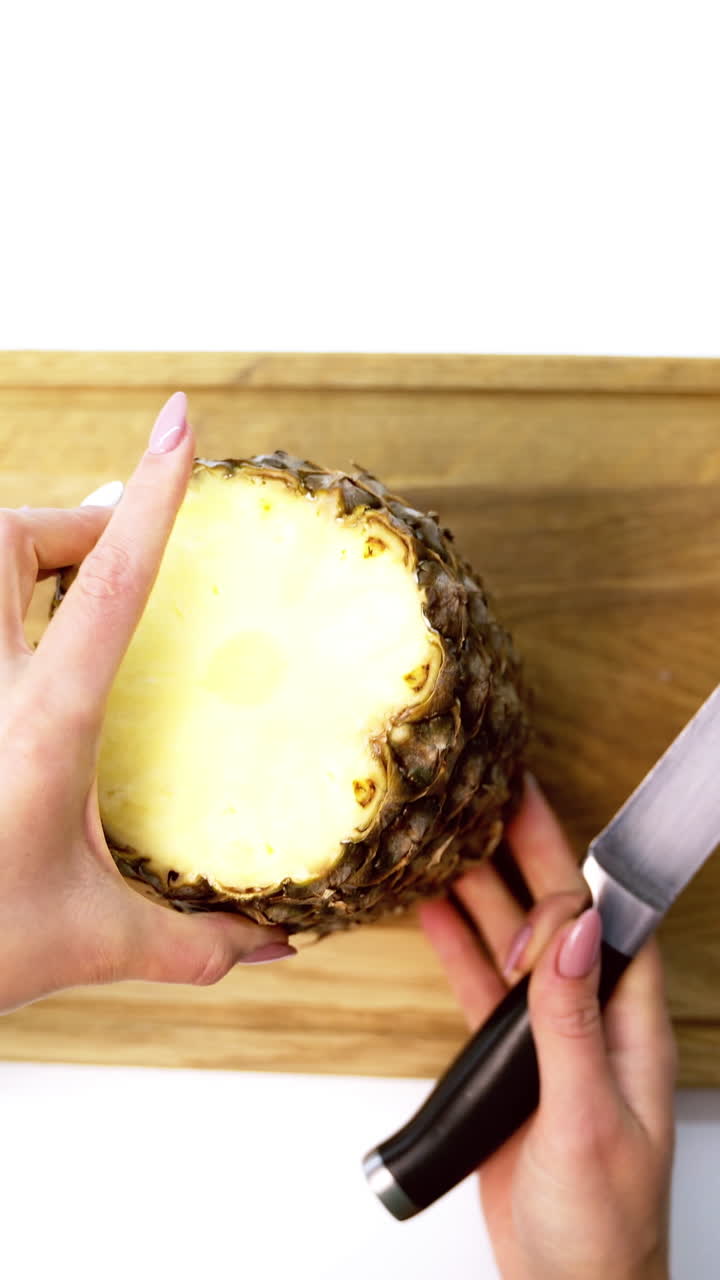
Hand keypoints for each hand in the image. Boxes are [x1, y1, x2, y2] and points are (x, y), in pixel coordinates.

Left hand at [0, 393, 293, 1015]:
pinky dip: (7, 600)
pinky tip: (25, 637)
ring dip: (28, 552)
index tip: (181, 422)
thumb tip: (277, 942)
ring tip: (78, 578)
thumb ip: (193, 943)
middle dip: (70, 518)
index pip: (108, 586)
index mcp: (45, 724)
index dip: (152, 497)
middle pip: (9, 537)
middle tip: (121, 541)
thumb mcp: (92, 943)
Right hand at [420, 776, 674, 1279]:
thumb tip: (571, 932)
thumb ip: (571, 1024)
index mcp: (628, 1023)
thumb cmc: (604, 1227)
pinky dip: (455, 947)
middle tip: (490, 797)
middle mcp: (590, 1018)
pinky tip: (432, 913)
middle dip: (526, 853)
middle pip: (555, 916)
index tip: (539, 803)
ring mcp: (546, 1038)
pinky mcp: (508, 1063)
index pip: (605, 918)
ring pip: (510, 945)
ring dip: (481, 893)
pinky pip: (477, 988)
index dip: (576, 858)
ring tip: (448, 840)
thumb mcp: (587, 1118)